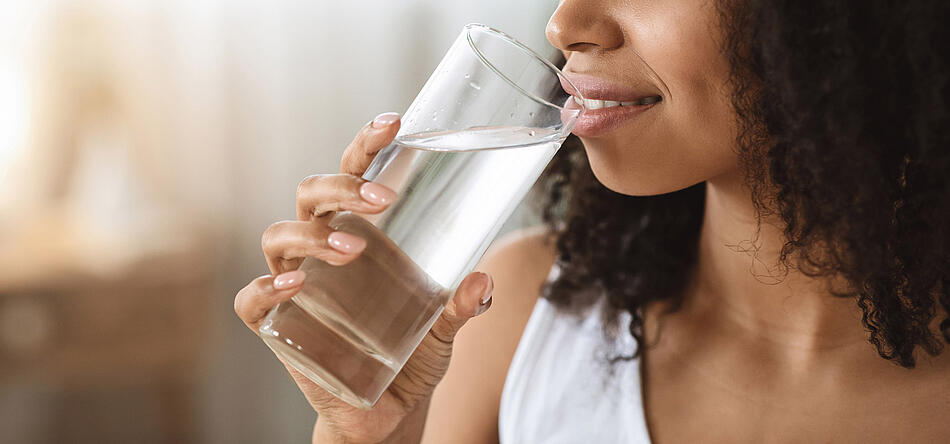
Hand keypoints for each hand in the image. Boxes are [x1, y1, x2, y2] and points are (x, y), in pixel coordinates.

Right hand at [234, 112, 493, 443]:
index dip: (366, 146)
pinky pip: (252, 299)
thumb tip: (482, 281)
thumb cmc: (412, 357)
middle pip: (311, 196)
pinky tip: (294, 286)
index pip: (353, 176)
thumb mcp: (444, 330)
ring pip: (278, 235)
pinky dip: (265, 288)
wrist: (387, 414)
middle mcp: (322, 249)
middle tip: (383, 201)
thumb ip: (462, 306)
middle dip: (341, 187)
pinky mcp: (277, 326)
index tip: (394, 123)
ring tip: (353, 250)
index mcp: (359, 233)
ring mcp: (295, 285)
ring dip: (313, 236)